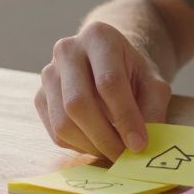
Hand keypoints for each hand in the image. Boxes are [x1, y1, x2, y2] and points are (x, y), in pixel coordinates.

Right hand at [35, 21, 172, 160]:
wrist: (108, 61)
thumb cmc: (132, 72)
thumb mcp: (153, 84)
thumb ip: (153, 109)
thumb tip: (141, 145)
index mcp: (99, 37)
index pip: (108, 82)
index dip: (125, 117)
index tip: (139, 144)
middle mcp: (67, 50)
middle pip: (78, 103)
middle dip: (104, 137)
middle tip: (125, 156)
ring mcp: (48, 73)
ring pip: (63, 122)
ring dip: (91, 146)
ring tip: (113, 151)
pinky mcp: (40, 97)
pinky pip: (55, 132)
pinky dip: (78, 146)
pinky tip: (97, 143)